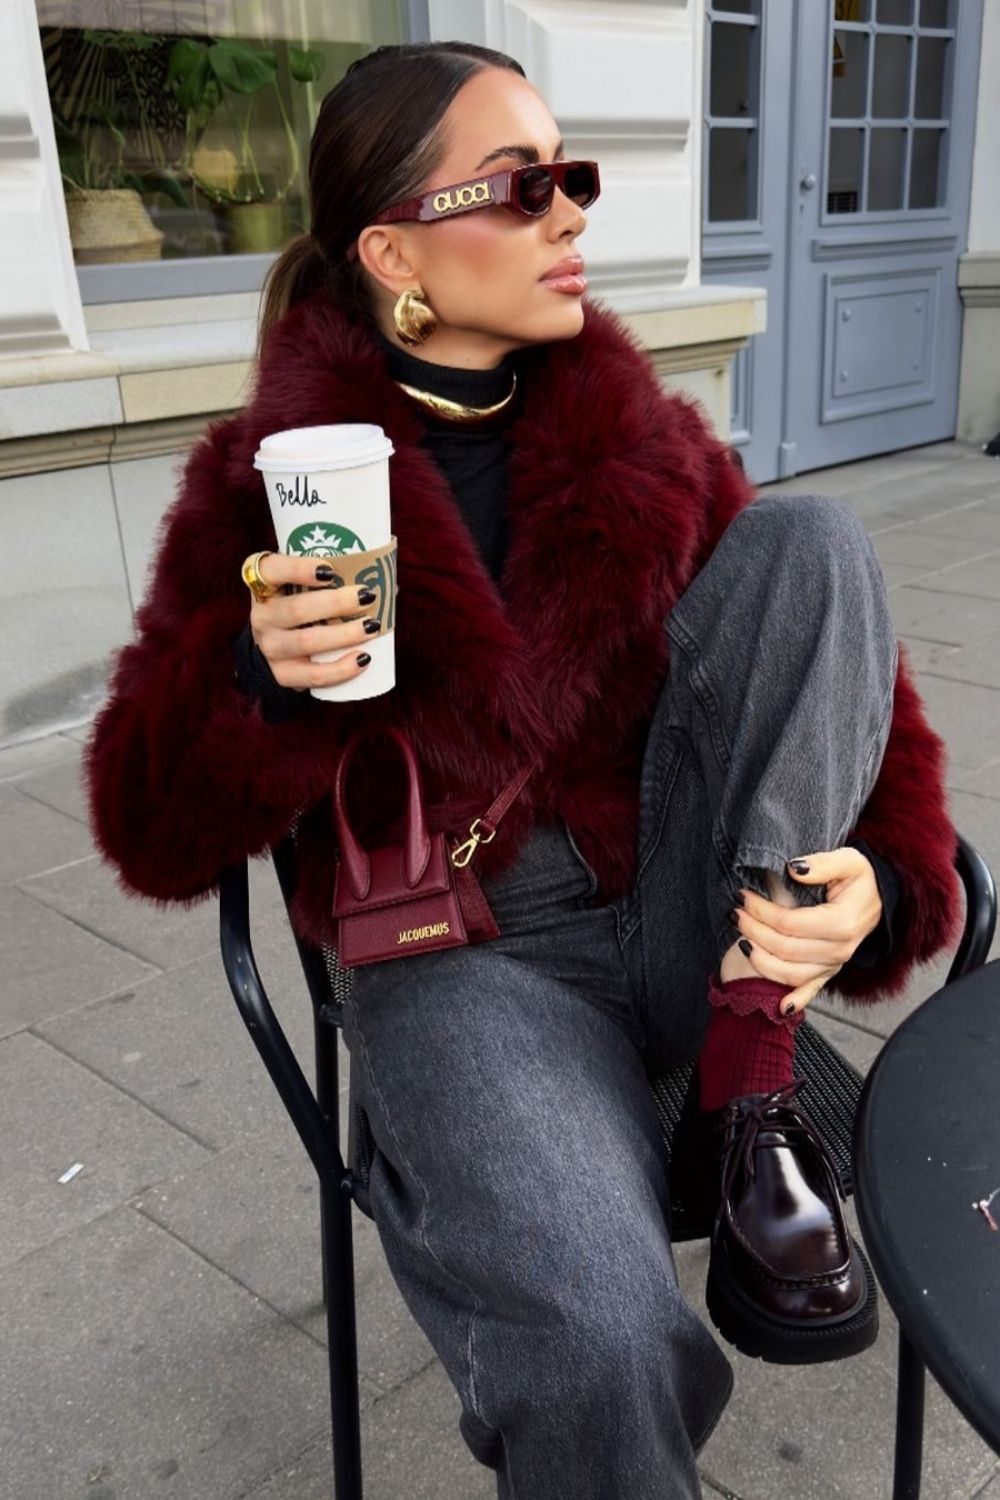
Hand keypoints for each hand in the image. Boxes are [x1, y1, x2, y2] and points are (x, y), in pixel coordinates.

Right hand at [249, 552, 381, 691]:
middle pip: (295, 610)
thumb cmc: (300, 607)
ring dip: (343, 634)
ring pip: (305, 642)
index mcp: (264, 585)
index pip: (271, 570)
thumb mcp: (303, 587)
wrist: (276, 650)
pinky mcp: (282, 675)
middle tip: (366, 596)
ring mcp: (270, 648)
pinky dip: (341, 669)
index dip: (298, 569)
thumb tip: (389, 581)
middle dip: (335, 603)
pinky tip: (363, 659)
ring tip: (372, 626)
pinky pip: (312, 675)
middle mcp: (262, 616)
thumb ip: (335, 577)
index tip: (330, 570)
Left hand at [731, 846, 883, 1013]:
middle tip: (734, 914)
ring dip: (761, 961)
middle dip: (754, 931)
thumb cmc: (861, 878)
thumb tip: (793, 869)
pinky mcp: (829, 972)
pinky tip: (778, 1007)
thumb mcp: (848, 860)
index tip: (742, 896)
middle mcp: (840, 949)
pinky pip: (810, 991)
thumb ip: (821, 864)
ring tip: (740, 941)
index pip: (790, 923)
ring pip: (791, 974)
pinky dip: (794, 1001)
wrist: (881, 898)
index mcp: (843, 923)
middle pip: (785, 949)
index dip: (761, 911)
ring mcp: (834, 965)